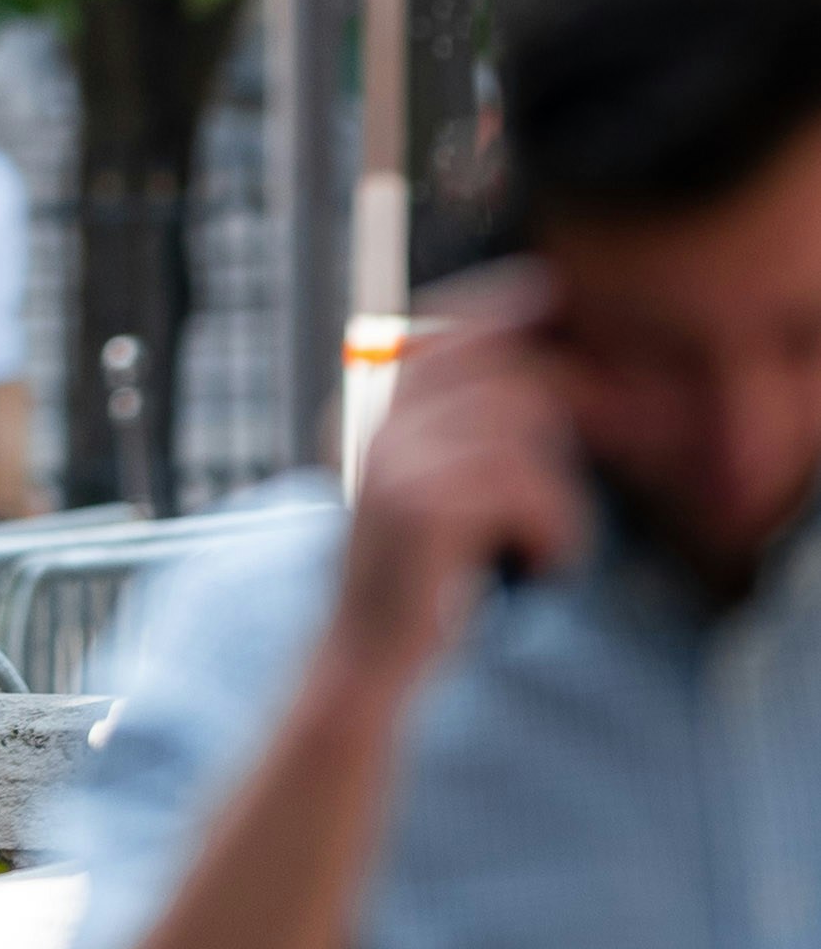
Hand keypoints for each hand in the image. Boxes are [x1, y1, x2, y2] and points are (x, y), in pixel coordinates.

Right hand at [334, 262, 589, 695]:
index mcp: (369, 414)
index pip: (441, 335)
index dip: (495, 307)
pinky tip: (537, 566)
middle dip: (561, 424)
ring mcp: (396, 463)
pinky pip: (531, 491)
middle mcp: (375, 427)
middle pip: (504, 382)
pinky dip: (556, 533)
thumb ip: (459, 431)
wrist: (365, 660)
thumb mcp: (430, 491)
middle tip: (584, 473)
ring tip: (546, 545)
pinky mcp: (426, 507)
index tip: (544, 287)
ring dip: (560, 499)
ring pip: (527, 438)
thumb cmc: (417, 582)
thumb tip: (536, 374)